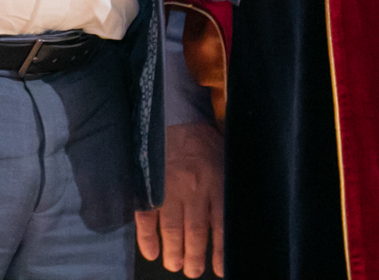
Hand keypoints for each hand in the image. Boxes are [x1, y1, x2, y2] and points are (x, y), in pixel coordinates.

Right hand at [135, 121, 225, 275]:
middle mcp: (194, 189)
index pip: (220, 225)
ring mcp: (170, 188)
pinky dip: (148, 237)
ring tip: (174, 265)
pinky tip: (151, 251)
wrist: (174, 115)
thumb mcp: (224, 160)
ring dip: (173, 251)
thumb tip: (231, 217)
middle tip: (192, 271)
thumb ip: (226, 186)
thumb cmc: (203, 141)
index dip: (220, 250)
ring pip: (172, 229)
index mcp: (216, 182)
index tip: (219, 268)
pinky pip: (147, 217)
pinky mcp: (149, 185)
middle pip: (195, 232)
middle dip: (194, 256)